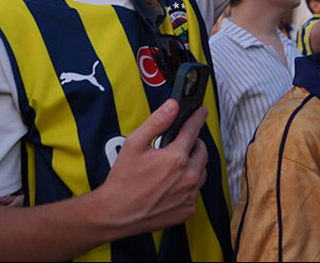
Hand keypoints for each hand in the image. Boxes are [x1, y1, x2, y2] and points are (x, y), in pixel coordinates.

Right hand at [96, 99, 208, 233]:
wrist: (117, 212)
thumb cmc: (124, 180)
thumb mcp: (135, 143)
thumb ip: (156, 122)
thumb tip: (172, 107)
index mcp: (176, 158)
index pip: (193, 130)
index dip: (197, 117)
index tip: (201, 112)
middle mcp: (188, 177)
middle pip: (202, 150)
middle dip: (193, 143)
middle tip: (178, 143)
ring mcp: (189, 195)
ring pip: (201, 171)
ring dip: (193, 163)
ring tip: (174, 164)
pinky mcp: (188, 209)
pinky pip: (195, 190)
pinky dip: (188, 184)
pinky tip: (171, 183)